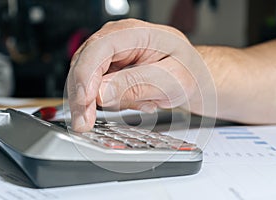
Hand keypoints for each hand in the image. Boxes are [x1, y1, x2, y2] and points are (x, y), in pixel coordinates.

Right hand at [67, 19, 213, 131]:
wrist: (193, 75)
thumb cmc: (188, 71)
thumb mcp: (171, 79)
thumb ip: (136, 84)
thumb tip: (101, 93)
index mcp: (135, 33)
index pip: (99, 50)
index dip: (85, 76)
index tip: (84, 102)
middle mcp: (118, 40)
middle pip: (84, 65)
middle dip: (82, 97)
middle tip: (85, 123)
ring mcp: (112, 55)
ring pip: (86, 80)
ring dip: (102, 102)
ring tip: (141, 103)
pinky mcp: (110, 70)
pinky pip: (97, 89)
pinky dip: (112, 102)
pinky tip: (139, 101)